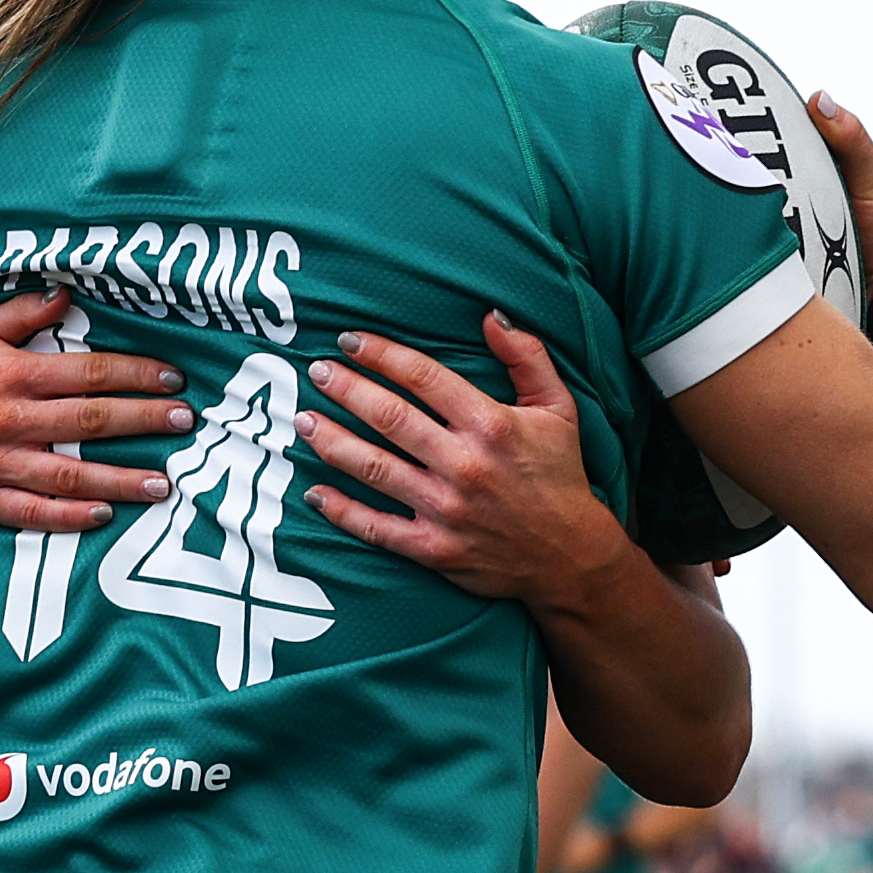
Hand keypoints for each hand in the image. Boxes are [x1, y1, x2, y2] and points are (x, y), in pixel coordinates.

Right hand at [0, 290, 188, 531]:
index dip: (134, 374)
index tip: (173, 379)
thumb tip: (67, 295)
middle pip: (88, 421)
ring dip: (119, 479)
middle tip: (185, 422)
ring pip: (68, 473)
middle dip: (142, 421)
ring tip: (163, 484)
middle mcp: (9, 419)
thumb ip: (22, 314)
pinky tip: (103, 516)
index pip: (87, 373)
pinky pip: (30, 512)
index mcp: (12, 374)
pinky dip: (68, 516)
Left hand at [298, 315, 627, 607]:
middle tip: (316, 371)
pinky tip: (314, 492)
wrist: (570, 556)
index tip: (350, 340)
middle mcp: (464, 464)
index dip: (381, 354)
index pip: (423, 377)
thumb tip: (491, 315)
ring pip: (373, 468)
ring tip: (302, 420)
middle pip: (389, 417)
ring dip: (331, 441)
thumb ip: (527, 357)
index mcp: (491, 424)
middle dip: (345, 389)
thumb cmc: (560, 475)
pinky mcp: (433, 549)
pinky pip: (375, 527)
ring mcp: (445, 509)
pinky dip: (340, 510)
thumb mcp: (559, 409)